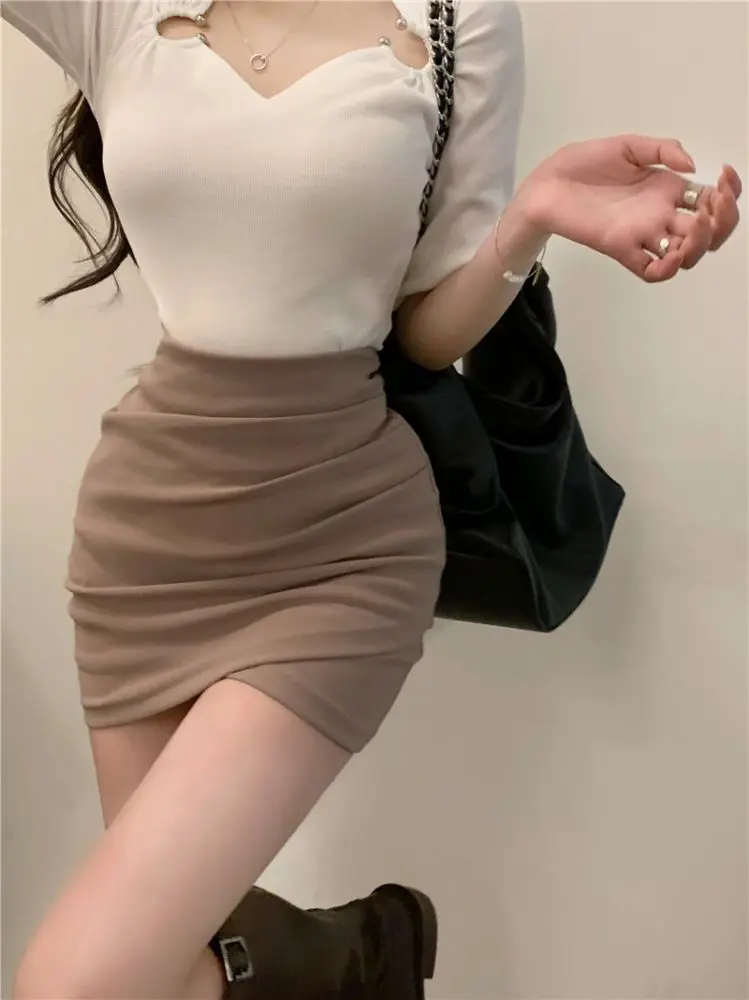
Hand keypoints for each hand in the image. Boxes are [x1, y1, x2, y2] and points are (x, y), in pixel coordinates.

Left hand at [515, 135, 741, 281]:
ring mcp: (642, 234)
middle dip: (723, 221)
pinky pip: (651, 271)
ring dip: (701, 243)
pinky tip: (673, 254)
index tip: (725, 175)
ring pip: (686, 254)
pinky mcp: (621, 249)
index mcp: (666, 189)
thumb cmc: (583, 164)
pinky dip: (667, 269)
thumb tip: (693, 167)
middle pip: (707, 232)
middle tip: (712, 204)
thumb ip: (662, 150)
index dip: (728, 193)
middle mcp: (660, 215)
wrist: (547, 183)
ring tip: (696, 223)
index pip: (710, 200)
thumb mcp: (628, 145)